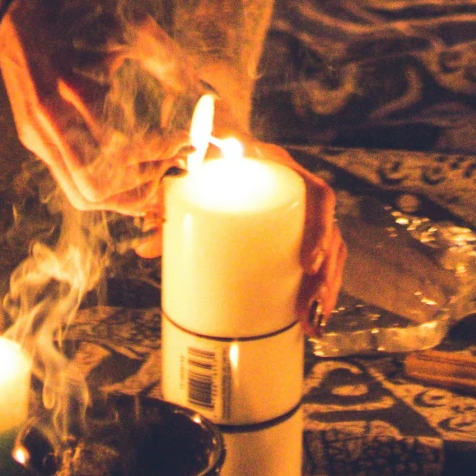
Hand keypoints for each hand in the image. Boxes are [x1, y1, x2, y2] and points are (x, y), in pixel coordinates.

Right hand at [0, 0, 204, 212]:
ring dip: (121, 195)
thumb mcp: (131, 25)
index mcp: (73, 91)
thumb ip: (169, 63)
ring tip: (154, 175)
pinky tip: (128, 170)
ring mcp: (34, 134)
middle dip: (140, 187)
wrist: (21, 0)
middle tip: (172, 166)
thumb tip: (206, 95)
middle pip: (95, 189)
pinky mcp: (30, 136)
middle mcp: (48, 121)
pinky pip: (68, 177)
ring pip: (79, 193)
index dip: (158, 155)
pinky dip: (102, 183)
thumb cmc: (79, 9)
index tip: (185, 143)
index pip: (119, 152)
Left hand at [130, 128, 343, 327]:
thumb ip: (172, 214)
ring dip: (329, 286)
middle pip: (330, 230)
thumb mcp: (196, 182)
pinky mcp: (304, 231)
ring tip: (314, 320)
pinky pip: (328, 258)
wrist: (217, 155)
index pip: (317, 196)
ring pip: (334, 248)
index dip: (319, 228)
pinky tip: (319, 315)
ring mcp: (305, 211)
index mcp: (281, 170)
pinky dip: (326, 286)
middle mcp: (300, 188)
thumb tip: (142, 249)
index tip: (308, 263)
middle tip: (310, 304)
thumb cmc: (208, 167)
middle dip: (327, 272)